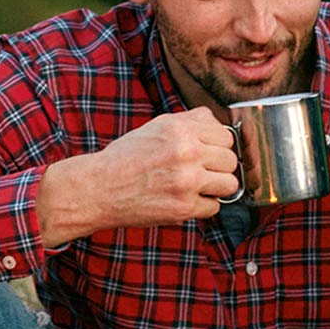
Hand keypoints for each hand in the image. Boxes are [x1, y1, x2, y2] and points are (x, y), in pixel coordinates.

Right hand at [37, 109, 239, 245]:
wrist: (98, 188)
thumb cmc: (127, 157)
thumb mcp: (156, 127)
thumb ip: (190, 121)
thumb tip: (217, 121)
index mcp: (180, 129)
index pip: (226, 136)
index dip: (218, 146)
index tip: (206, 153)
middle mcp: (187, 152)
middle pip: (231, 160)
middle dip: (218, 167)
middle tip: (200, 171)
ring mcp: (187, 181)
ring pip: (230, 185)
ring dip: (216, 188)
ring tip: (197, 186)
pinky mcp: (184, 207)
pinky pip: (214, 207)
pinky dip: (202, 206)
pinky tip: (184, 200)